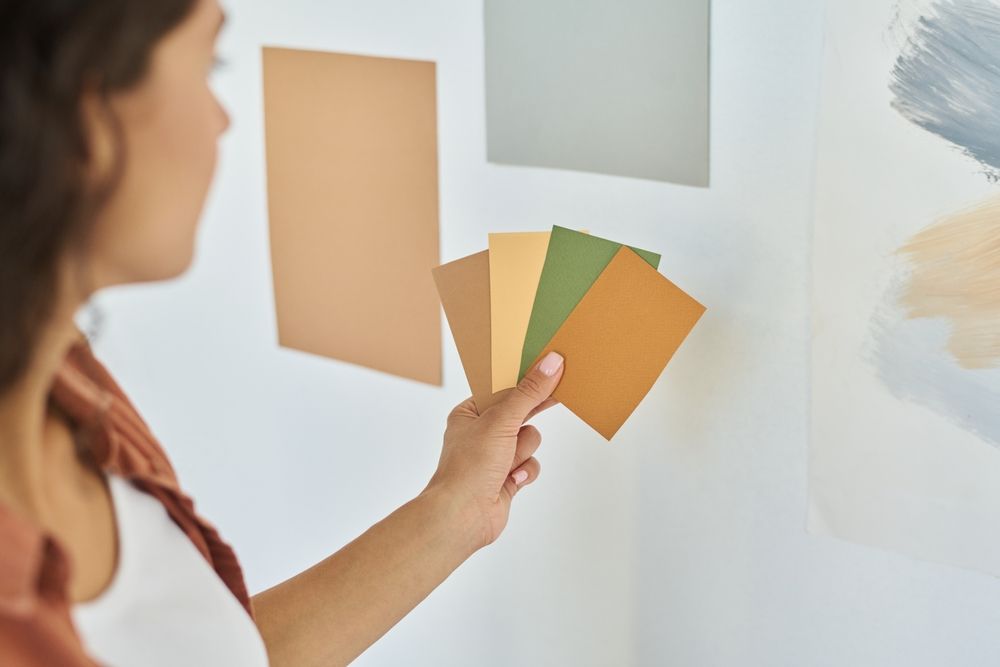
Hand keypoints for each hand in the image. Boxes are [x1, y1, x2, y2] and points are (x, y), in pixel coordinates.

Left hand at [424, 351, 564, 550]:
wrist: (462, 516)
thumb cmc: (469, 466)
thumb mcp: (502, 421)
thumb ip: (529, 393)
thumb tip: (551, 363)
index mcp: (469, 414)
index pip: (504, 389)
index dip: (526, 381)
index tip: (551, 367)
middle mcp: (480, 433)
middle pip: (520, 414)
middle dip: (529, 417)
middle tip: (560, 392)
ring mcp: (494, 457)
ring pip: (529, 441)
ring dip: (523, 452)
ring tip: (507, 463)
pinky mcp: (506, 478)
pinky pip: (530, 465)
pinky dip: (524, 472)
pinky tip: (509, 482)